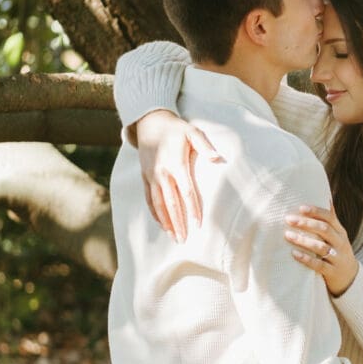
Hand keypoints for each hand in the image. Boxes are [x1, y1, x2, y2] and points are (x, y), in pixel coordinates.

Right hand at [135, 110, 221, 242]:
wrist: (149, 123)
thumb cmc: (176, 129)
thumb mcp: (192, 131)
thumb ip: (205, 145)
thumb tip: (217, 158)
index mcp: (175, 164)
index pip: (186, 191)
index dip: (192, 209)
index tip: (198, 224)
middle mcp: (162, 173)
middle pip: (171, 203)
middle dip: (178, 223)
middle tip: (184, 240)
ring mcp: (151, 176)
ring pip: (158, 204)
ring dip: (166, 222)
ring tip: (174, 237)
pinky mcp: (145, 177)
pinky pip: (149, 199)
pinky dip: (155, 213)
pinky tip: (162, 224)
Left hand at [285, 203, 358, 296]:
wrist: (350, 278)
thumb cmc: (338, 252)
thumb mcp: (338, 236)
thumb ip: (331, 220)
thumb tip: (326, 198)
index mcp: (340, 232)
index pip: (330, 218)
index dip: (316, 211)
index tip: (300, 207)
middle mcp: (341, 243)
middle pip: (324, 230)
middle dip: (306, 223)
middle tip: (289, 219)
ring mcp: (338, 258)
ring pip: (321, 247)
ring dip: (303, 240)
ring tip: (288, 235)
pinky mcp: (332, 272)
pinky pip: (319, 265)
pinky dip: (306, 259)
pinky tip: (294, 254)